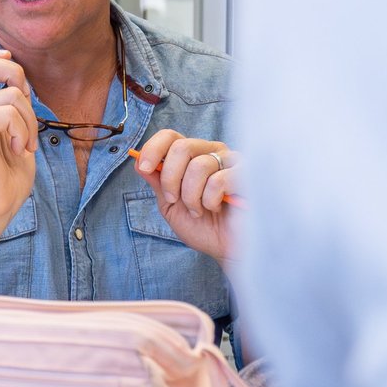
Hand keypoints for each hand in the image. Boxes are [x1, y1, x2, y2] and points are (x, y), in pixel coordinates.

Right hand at [0, 48, 39, 231]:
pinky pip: (8, 113)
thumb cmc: (5, 179)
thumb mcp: (16, 134)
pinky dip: (23, 132)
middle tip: (24, 103)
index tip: (16, 79)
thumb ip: (14, 109)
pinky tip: (18, 149)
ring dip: (30, 120)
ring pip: (11, 92)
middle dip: (15, 73)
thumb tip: (22, 85)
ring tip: (24, 143)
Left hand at [131, 130, 236, 261]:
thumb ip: (157, 182)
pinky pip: (218, 180)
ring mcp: (232, 162)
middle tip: (173, 199)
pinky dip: (210, 200)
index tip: (144, 168)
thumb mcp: (170, 205)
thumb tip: (138, 160)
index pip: (170, 136)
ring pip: (198, 165)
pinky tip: (217, 208)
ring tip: (198, 210)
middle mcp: (212, 152)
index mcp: (192, 156)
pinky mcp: (248, 175)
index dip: (153, 149)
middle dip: (170, 178)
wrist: (226, 249)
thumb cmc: (202, 227)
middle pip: (181, 146)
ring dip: (191, 196)